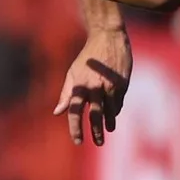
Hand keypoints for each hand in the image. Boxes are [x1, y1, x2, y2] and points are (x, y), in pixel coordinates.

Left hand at [56, 26, 130, 146]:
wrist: (108, 37)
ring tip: (108, 130)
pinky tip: (114, 115)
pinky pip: (119, 103)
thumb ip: (66, 94)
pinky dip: (116, 110)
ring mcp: (110, 86)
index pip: (75, 112)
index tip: (78, 141)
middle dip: (96, 132)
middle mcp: (95, 87)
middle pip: (95, 116)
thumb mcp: (73, 73)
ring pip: (110, 112)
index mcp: (80, 85)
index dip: (75, 128)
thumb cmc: (87, 57)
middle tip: (98, 143)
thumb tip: (57, 112)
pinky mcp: (123, 84)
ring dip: (109, 123)